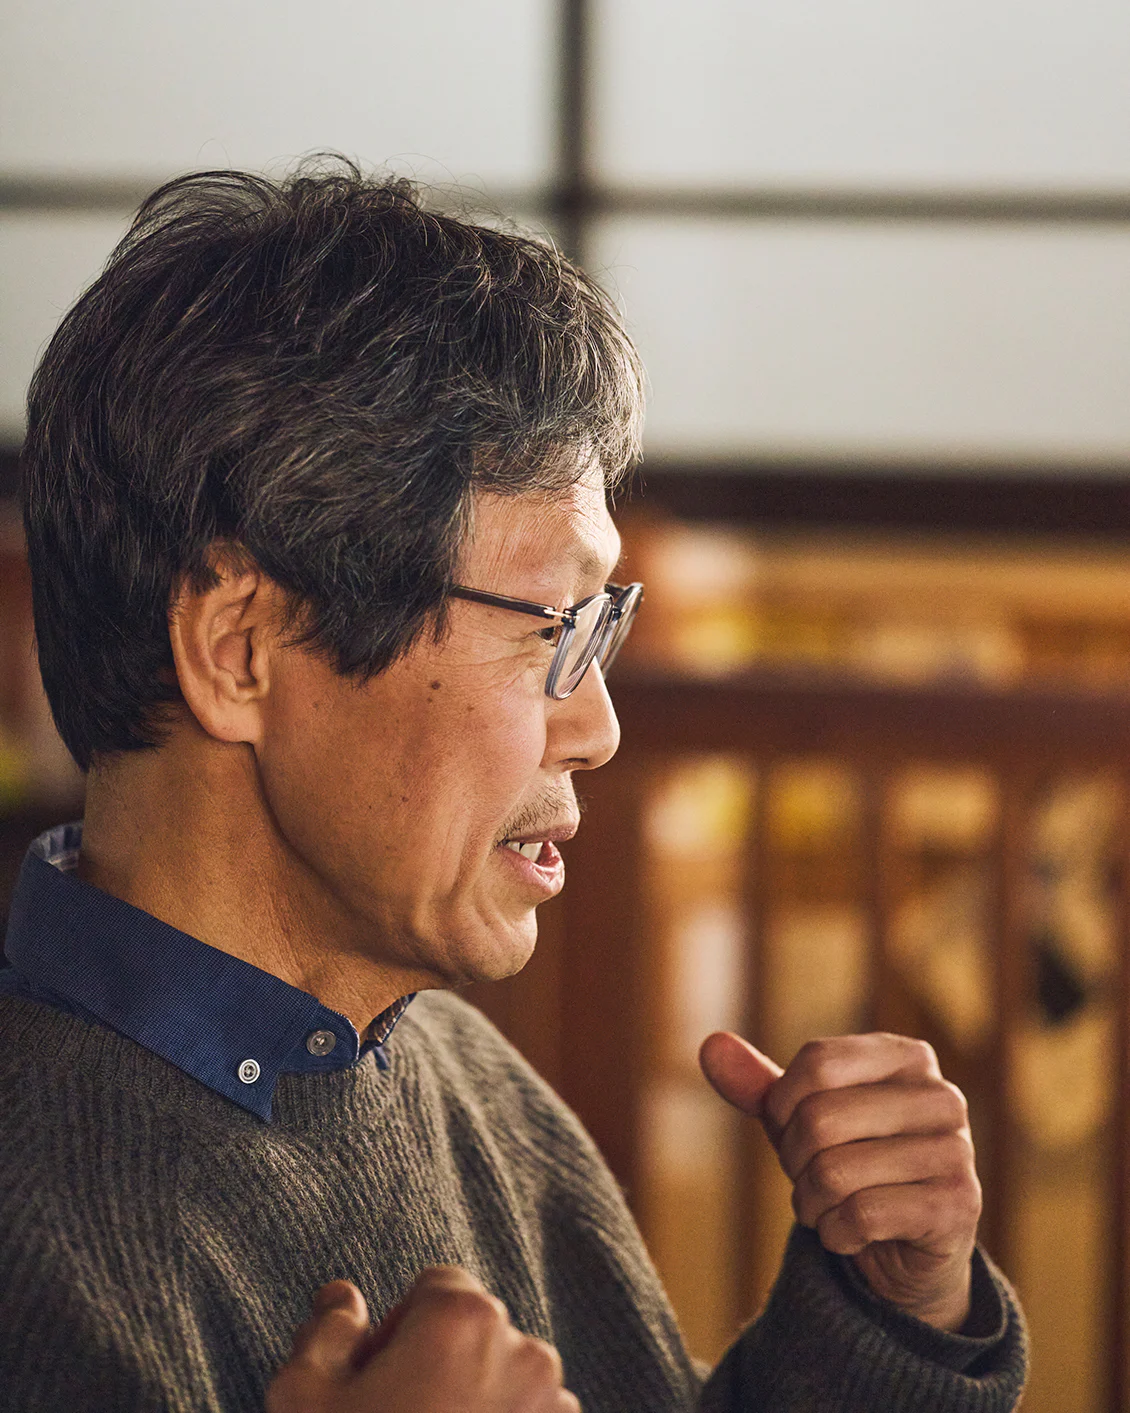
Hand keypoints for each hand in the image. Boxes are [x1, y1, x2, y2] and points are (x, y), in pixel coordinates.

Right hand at [267, 1267, 579, 1412]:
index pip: (435, 1286)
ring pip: (505, 1373)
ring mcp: (553, 1402)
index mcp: (464, 1316)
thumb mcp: (306, 1396)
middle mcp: (523, 1349)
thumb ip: (326, 1331)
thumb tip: (343, 1298)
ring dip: (475, 1395)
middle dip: (439, 1360)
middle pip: (474, 1329)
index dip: (399, 1328)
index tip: (379, 1376)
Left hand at [700, 1030, 979, 1331]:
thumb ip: (757, 1085)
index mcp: (906, 1056)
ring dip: (813, 1202)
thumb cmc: (850, 1164)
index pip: (817, 1061)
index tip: (789, 1130)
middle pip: (820, 1117)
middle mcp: (941, 1096)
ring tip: (832, 1205)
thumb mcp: (798, 1121)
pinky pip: (862, 1215)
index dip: (782, 1105)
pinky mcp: (959, 1206)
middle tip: (811, 1178)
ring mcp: (957, 1150)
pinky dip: (837, 1233)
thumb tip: (711, 1045)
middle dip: (794, 1161)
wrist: (904, 1250)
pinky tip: (854, 1234)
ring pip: (835, 1171)